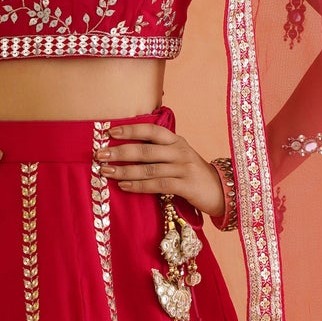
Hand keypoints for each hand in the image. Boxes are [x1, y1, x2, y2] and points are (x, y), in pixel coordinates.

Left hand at [94, 123, 225, 216]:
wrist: (221, 191)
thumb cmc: (192, 174)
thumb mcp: (178, 156)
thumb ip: (158, 151)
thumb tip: (126, 150)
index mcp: (176, 140)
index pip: (151, 130)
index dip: (130, 129)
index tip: (109, 131)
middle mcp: (180, 151)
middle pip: (145, 150)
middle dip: (120, 151)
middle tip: (100, 154)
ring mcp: (183, 168)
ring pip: (148, 168)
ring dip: (124, 170)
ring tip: (106, 172)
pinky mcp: (186, 185)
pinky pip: (158, 184)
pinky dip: (139, 186)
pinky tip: (124, 186)